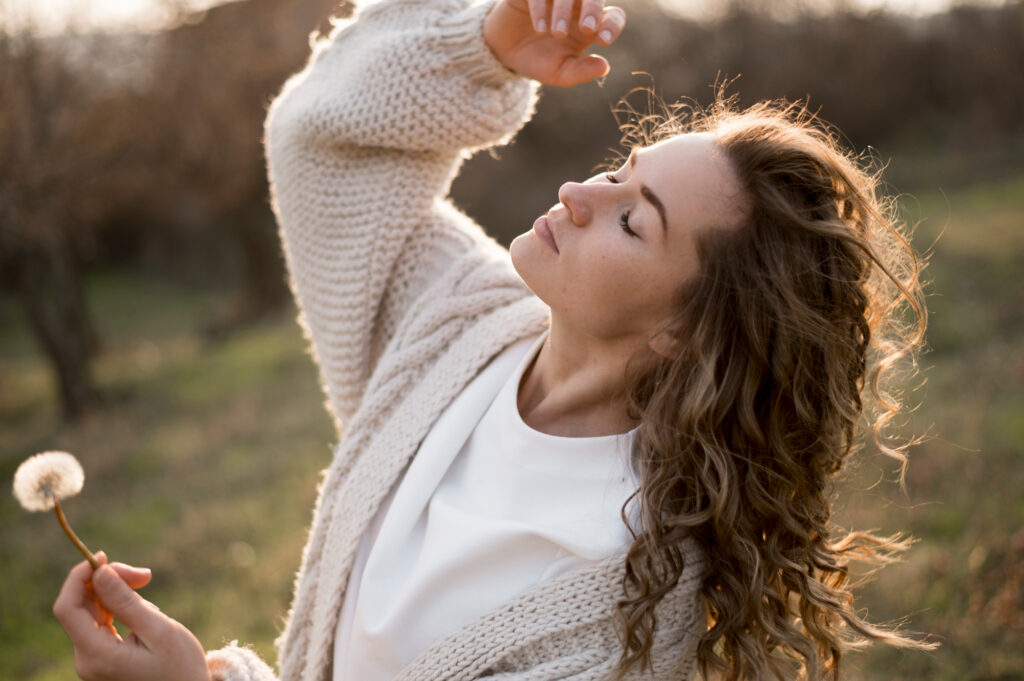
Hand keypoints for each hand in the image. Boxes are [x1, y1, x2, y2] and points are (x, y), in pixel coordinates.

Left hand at [53, 552, 210, 680]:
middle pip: (80, 607)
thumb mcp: (159, 630)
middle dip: (106, 582)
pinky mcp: (103, 658)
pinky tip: (141, 607)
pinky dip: (117, 607)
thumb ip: (126, 602)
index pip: (67, 608)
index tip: (104, 556)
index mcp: (96, 655)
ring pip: (91, 613)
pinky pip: (101, 624)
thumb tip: (101, 571)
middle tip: (144, 574)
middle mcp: (87, 659)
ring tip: (146, 586)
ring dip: (114, 593)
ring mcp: (93, 660)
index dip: (80, 577)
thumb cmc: (180, 668)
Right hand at [484, 0, 625, 87]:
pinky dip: (542, 8)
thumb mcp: (559, 73)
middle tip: (587, 29)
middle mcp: (577, 5)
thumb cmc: (539, 60)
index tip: (603, 40)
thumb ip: (581, 71)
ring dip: (566, 10)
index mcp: (591, 24)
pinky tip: (540, 29)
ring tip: (557, 33)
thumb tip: (604, 67)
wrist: (504, 52)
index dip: (613, 25)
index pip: (613, 17)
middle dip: (593, 9)